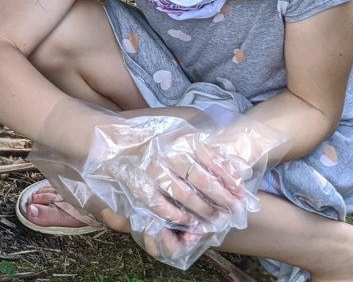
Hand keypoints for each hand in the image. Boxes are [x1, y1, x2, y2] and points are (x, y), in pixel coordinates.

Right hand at [89, 121, 245, 232]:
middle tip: (234, 211)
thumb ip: (200, 144)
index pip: (212, 162)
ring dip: (203, 211)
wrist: (111, 141)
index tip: (241, 192)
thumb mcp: (176, 131)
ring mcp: (155, 171)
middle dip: (222, 199)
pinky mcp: (140, 186)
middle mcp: (170, 154)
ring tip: (215, 220)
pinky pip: (164, 206)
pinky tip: (188, 221)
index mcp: (180, 139)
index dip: (229, 179)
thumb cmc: (148, 136)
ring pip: (186, 197)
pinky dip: (178, 216)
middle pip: (204, 182)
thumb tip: (228, 163)